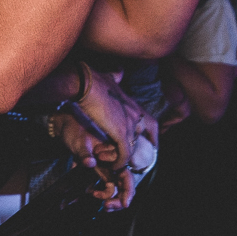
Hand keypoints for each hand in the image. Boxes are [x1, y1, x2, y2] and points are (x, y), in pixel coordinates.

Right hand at [58, 69, 155, 210]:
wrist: (85, 83)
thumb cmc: (93, 78)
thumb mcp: (109, 76)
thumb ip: (116, 77)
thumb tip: (119, 71)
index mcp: (132, 103)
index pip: (150, 123)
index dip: (151, 135)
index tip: (148, 143)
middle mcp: (135, 115)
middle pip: (143, 138)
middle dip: (137, 150)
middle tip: (127, 159)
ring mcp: (130, 125)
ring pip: (132, 150)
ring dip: (120, 158)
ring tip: (110, 162)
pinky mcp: (121, 134)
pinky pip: (124, 155)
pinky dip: (117, 162)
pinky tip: (110, 164)